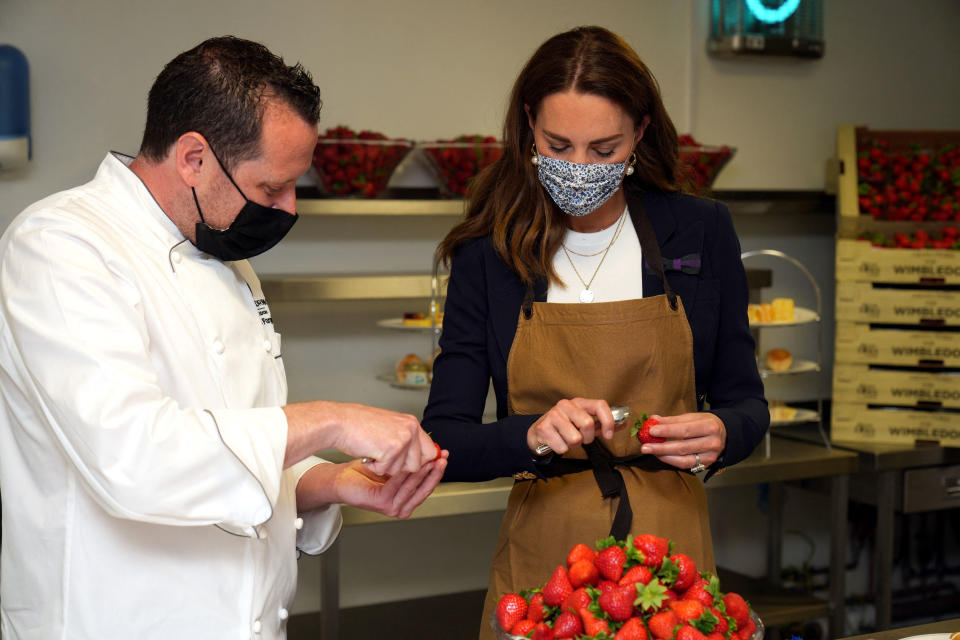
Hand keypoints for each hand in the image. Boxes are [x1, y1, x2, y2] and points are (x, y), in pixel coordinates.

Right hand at [283, 401, 436, 476]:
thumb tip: (421, 457)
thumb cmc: (358, 424)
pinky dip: (374, 467)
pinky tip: (368, 454)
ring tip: (374, 452)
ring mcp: (402, 439)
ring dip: (386, 467)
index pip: (430, 451)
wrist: (339, 422)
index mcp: (411, 423)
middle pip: (418, 464)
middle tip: (384, 458)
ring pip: (402, 470)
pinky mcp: (391, 449)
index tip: (411, 469)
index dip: (421, 463)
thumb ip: (405, 439)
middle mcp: (410, 429)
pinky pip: (386, 471)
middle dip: (401, 468)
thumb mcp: (389, 427)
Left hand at [334, 453, 447, 518]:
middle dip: (434, 473)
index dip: (437, 471)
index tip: (444, 457)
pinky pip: (396, 487)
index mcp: (406, 499)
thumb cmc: (367, 471)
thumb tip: (432, 451)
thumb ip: (411, 463)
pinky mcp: (381, 503)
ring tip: (429, 460)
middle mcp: (401, 505)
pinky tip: (408, 465)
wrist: (343, 477)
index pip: (427, 485)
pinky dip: (404, 476)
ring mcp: (392, 506)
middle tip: (441, 459)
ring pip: (412, 488)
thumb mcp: (395, 466)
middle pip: (423, 489)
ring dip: (422, 474)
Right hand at [526, 398, 621, 455]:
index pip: (600, 404)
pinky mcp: (543, 427)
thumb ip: (602, 424)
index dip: (608, 420)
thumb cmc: (564, 428)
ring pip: (575, 438)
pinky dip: (562, 449)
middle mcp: (566, 405)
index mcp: (579, 402)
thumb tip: (624, 423)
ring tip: (566, 440)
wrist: (538, 433)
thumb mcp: (584, 424)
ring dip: (573, 445)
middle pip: (587, 424)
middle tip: (581, 439)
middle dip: (587, 438)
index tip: (609, 435)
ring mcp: (553, 415)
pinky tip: (556, 442)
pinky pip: (562, 447)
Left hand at [637, 412, 725, 470]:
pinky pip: (685, 465)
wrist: (725, 435)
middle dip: (661, 447)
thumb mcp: (693, 417)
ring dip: (664, 455)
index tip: (652, 430)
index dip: (668, 431)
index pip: (686, 429)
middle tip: (645, 446)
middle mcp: (712, 443)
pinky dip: (671, 461)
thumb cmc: (706, 424)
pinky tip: (661, 456)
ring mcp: (710, 456)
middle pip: (683, 446)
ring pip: (683, 459)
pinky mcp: (706, 465)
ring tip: (650, 451)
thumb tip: (654, 419)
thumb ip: (673, 420)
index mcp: (710, 426)